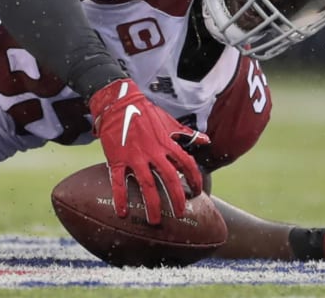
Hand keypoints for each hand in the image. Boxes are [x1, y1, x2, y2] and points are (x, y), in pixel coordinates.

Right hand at [88, 78, 209, 224]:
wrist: (118, 102)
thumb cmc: (145, 112)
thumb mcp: (168, 122)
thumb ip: (187, 134)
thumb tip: (206, 141)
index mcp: (167, 143)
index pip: (187, 165)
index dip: (194, 180)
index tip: (197, 193)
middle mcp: (154, 152)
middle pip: (170, 179)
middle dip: (176, 199)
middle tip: (179, 214)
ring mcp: (135, 156)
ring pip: (146, 185)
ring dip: (152, 205)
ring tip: (154, 221)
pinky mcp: (118, 159)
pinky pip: (119, 182)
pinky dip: (120, 198)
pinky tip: (121, 212)